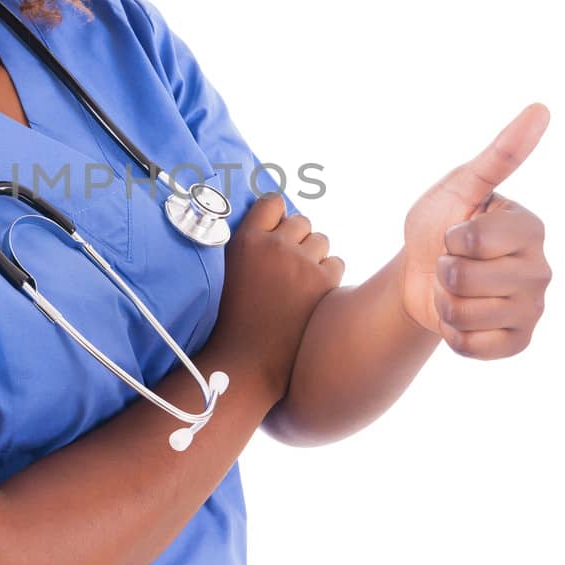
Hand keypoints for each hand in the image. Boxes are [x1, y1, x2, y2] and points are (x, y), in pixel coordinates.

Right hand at [210, 192, 344, 400]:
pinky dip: (328, 275)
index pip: (273, 203)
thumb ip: (247, 245)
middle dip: (297, 239)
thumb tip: (273, 225)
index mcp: (246, 240)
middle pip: (301, 221)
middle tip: (288, 265)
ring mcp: (301, 264)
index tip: (277, 231)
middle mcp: (274, 246)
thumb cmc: (232, 320)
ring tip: (299, 281)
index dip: (278, 216)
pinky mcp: (323, 283)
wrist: (247, 362)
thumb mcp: (228, 272)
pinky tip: (312, 294)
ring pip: (321, 240)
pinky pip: (337, 263)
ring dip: (314, 255)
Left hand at [400, 103, 551, 356]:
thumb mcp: (461, 185)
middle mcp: (541, 268)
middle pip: (465, 278)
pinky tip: (460, 317)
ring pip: (465, 313)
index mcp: (530, 227)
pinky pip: (472, 346)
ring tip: (454, 288)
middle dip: (441, 270)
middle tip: (451, 263)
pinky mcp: (518, 341)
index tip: (456, 231)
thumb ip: (500, 155)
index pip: (474, 239)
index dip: (450, 238)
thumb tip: (541, 109)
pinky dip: (452, 333)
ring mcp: (533, 308)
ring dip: (444, 301)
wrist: (420, 274)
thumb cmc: (441, 223)